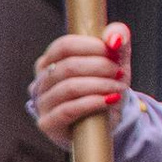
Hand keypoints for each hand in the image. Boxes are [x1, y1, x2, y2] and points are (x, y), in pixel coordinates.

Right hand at [31, 27, 126, 141]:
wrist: (105, 122)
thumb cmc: (105, 88)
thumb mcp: (115, 62)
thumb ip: (118, 41)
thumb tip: (114, 38)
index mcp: (50, 62)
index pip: (63, 46)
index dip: (90, 45)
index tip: (113, 50)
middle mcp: (41, 81)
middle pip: (68, 66)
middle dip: (100, 67)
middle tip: (120, 72)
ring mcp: (42, 103)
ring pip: (69, 87)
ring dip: (100, 85)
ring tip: (119, 88)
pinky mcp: (48, 124)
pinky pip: (68, 110)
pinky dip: (92, 102)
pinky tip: (109, 100)